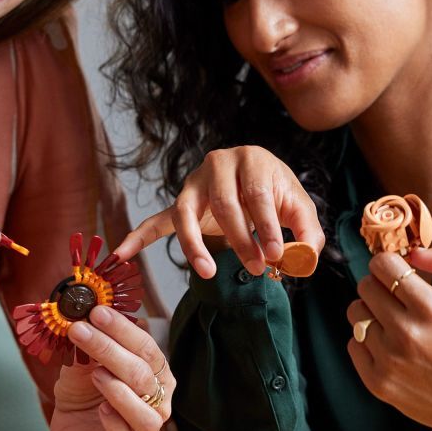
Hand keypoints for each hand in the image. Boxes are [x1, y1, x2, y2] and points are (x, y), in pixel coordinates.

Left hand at [48, 305, 173, 430]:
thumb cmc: (87, 392)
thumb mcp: (84, 364)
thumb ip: (88, 347)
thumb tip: (82, 317)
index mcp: (154, 370)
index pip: (144, 346)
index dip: (121, 328)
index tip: (96, 312)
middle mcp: (158, 397)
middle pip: (142, 372)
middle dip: (110, 349)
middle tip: (81, 329)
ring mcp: (146, 426)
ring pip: (143, 409)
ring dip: (118, 388)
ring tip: (95, 373)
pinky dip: (115, 421)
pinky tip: (101, 409)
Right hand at [113, 146, 324, 278]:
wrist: (257, 179)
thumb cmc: (277, 194)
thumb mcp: (299, 208)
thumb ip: (308, 233)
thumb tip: (302, 260)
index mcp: (252, 159)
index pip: (257, 193)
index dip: (267, 226)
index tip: (275, 255)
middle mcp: (219, 164)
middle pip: (223, 203)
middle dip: (241, 239)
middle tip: (257, 267)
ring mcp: (194, 182)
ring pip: (186, 212)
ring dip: (196, 245)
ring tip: (207, 271)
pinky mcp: (181, 203)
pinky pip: (157, 220)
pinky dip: (140, 237)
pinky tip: (123, 253)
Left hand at [345, 246, 431, 430]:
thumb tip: (413, 253)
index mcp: (430, 309)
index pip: (383, 266)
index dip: (389, 263)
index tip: (398, 271)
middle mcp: (405, 334)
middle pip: (365, 286)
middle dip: (381, 285)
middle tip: (399, 297)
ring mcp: (388, 360)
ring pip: (355, 314)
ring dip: (371, 311)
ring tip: (394, 320)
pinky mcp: (378, 383)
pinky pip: (353, 344)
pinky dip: (367, 340)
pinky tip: (390, 345)